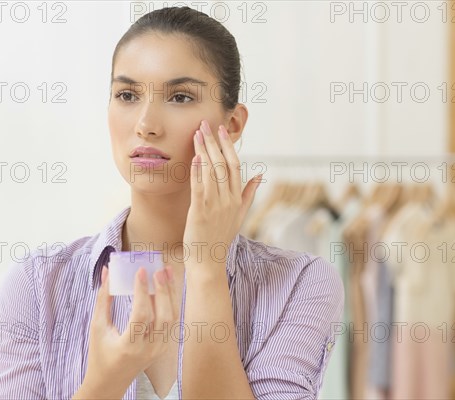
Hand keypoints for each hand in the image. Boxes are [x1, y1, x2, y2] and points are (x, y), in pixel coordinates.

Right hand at [77, 265, 179, 398]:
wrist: (110, 382)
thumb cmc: (100, 354)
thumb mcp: (97, 327)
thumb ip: (103, 298)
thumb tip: (107, 272)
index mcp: (129, 346)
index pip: (141, 315)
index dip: (142, 291)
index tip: (141, 271)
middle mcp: (149, 349)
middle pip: (163, 315)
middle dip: (163, 289)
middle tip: (159, 269)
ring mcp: (159, 349)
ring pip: (171, 317)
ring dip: (170, 293)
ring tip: (167, 272)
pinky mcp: (163, 347)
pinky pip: (171, 321)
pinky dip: (170, 303)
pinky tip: (167, 287)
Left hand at [184, 119, 262, 269]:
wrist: (208, 260)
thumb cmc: (220, 237)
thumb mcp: (240, 215)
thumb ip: (248, 193)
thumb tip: (260, 175)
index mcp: (237, 199)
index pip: (235, 166)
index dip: (228, 146)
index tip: (221, 131)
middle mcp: (228, 200)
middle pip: (223, 164)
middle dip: (213, 142)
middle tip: (205, 125)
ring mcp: (214, 205)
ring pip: (211, 172)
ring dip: (203, 151)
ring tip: (196, 135)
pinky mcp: (200, 211)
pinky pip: (199, 187)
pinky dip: (197, 171)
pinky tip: (194, 157)